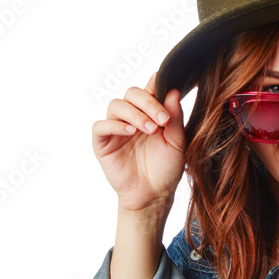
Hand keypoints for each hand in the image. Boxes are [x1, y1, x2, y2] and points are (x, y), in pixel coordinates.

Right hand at [91, 72, 185, 213]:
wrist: (155, 194)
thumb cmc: (167, 168)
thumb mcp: (177, 142)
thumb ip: (175, 118)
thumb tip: (174, 91)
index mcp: (151, 113)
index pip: (149, 90)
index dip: (155, 83)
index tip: (163, 83)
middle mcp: (132, 117)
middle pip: (132, 93)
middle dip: (148, 103)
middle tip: (163, 120)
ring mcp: (116, 128)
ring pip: (116, 105)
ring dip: (134, 114)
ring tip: (150, 129)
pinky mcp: (103, 142)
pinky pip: (101, 126)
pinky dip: (115, 125)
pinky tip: (131, 132)